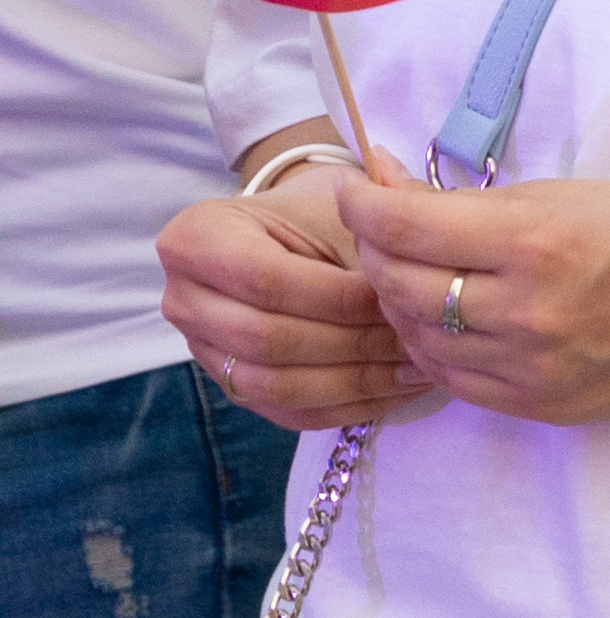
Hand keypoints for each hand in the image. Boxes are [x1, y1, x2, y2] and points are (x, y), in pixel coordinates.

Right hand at [157, 160, 428, 427]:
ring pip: (274, 386)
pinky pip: (285, 411)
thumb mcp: (343, 206)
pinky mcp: (229, 384)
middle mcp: (182, 297)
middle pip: (268, 339)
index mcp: (196, 237)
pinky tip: (395, 391)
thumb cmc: (320, 211)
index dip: (340, 298)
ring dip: (354, 383)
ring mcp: (200, 348)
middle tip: (417, 341)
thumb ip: (368, 242)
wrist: (294, 229)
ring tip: (416, 370)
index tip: (401, 299)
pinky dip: (344, 406)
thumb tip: (409, 296)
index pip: (270, 281)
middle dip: (352, 344)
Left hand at [339, 170, 609, 427]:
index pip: (405, 227)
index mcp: (539, 243)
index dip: (362, 202)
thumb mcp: (571, 196)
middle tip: (385, 226)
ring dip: (402, 301)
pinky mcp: (536, 405)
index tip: (352, 185)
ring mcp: (530, 368)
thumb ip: (473, 201)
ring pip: (416, 337)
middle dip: (377, 249)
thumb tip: (383, 186)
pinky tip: (453, 317)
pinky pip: (452, 377)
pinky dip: (437, 344)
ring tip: (421, 272)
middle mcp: (527, 312)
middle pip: (397, 285)